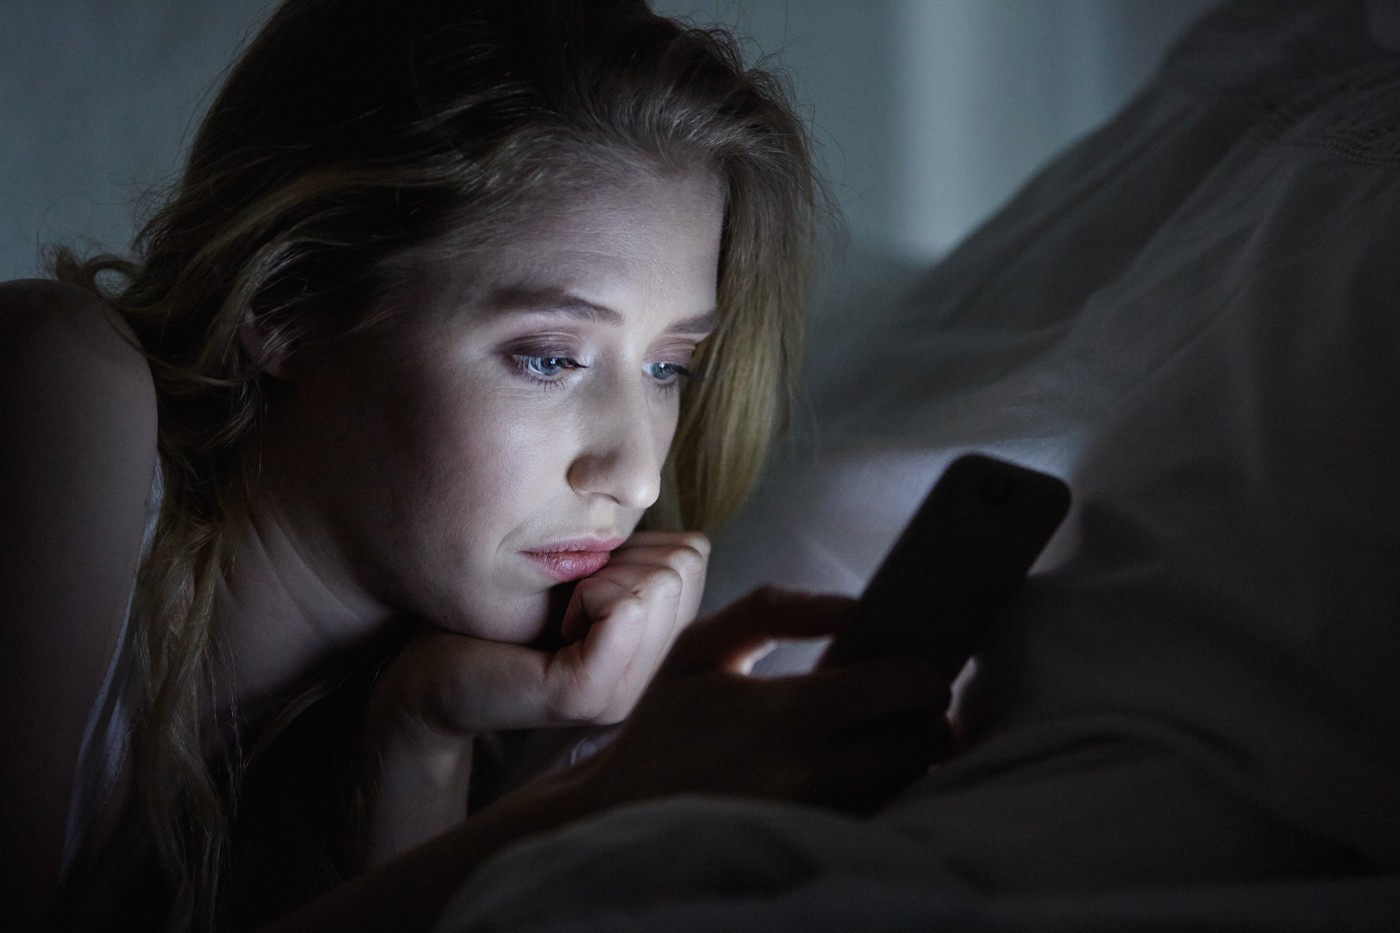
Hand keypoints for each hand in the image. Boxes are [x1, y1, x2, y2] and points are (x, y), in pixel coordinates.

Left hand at [354, 531, 707, 862]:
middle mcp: (653, 677)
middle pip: (683, 565)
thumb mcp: (581, 575)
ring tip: (560, 613)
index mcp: (656, 647)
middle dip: (621, 558)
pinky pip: (624, 609)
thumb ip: (633, 561)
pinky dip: (585, 595)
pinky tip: (554, 624)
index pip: (695, 554)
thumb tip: (664, 515)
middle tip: (569, 598)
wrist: (426, 671)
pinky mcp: (588, 695)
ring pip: (658, 584)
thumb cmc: (496, 612)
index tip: (584, 579)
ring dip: (600, 578)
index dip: (634, 544)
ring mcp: (625, 693)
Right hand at [570, 587, 952, 815]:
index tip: (901, 664)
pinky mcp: (821, 847)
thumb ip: (774, 609)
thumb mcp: (700, 647)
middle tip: (895, 702)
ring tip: (872, 735)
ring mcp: (822, 819)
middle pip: (928, 741)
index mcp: (788, 712)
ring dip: (907, 755)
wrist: (624, 814)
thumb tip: (853, 607)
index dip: (920, 671)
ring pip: (913, 781)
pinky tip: (849, 771)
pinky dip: (883, 790)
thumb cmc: (666, 725)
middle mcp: (815, 773)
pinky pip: (884, 814)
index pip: (908, 688)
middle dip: (924, 715)